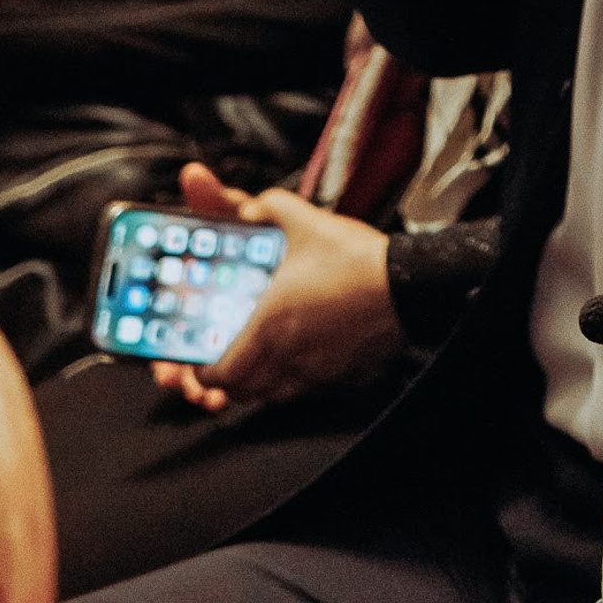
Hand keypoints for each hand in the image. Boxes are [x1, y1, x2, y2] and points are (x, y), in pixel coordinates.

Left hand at [150, 163, 402, 409]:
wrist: (405, 285)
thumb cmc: (356, 258)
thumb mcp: (308, 221)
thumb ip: (269, 207)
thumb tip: (246, 208)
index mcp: (268, 321)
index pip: (219, 370)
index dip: (200, 371)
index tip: (197, 359)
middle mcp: (285, 353)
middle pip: (239, 389)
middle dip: (225, 378)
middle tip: (223, 358)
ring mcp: (311, 368)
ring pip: (266, 395)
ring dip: (253, 382)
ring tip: (253, 361)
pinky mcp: (334, 374)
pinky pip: (296, 391)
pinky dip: (283, 383)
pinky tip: (291, 359)